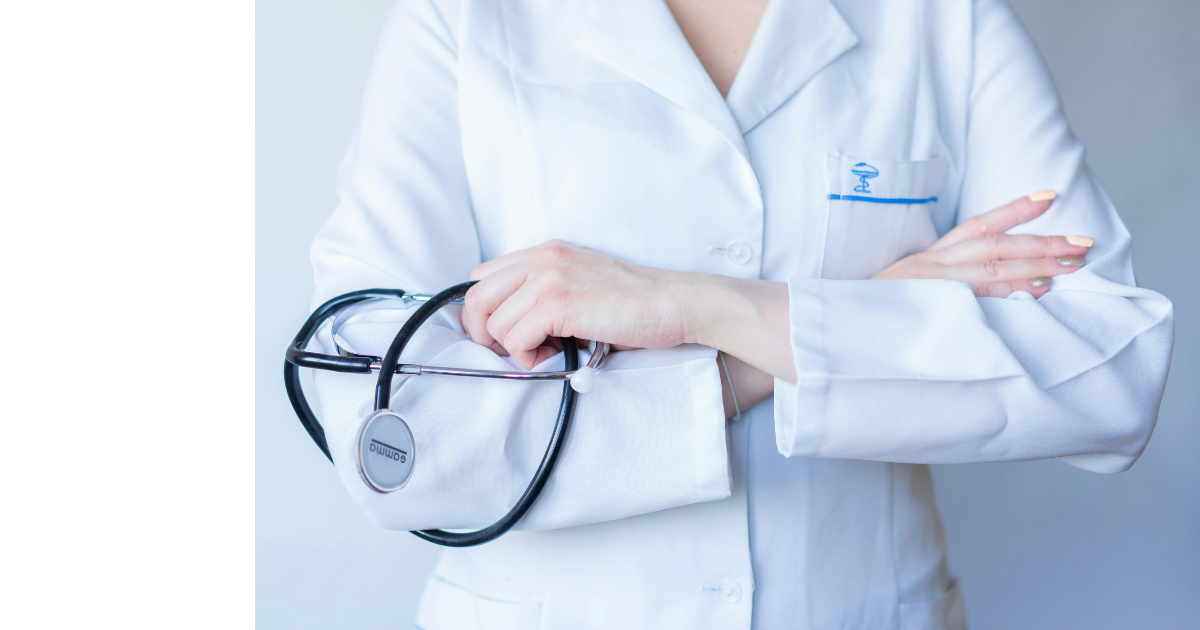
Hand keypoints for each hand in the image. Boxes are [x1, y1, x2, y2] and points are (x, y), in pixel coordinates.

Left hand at [461, 241, 691, 367]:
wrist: (674, 303)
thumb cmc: (634, 304)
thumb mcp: (581, 284)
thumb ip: (545, 293)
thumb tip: (508, 329)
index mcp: (545, 253)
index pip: (482, 277)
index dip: (484, 313)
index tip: (503, 336)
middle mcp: (541, 260)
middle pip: (475, 299)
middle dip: (485, 335)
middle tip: (515, 352)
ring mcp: (548, 279)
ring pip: (495, 325)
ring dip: (515, 350)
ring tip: (550, 352)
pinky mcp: (558, 303)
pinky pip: (516, 340)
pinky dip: (530, 358)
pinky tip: (559, 354)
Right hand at [872, 191, 1092, 296]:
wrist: (830, 332)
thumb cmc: (872, 318)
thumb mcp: (907, 295)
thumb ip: (948, 290)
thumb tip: (1003, 292)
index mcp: (926, 260)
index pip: (975, 226)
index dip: (1013, 210)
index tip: (1049, 196)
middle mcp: (928, 267)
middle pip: (992, 245)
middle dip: (1040, 241)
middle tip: (1082, 242)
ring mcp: (927, 288)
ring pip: (989, 269)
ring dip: (1033, 266)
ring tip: (1069, 266)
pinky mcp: (925, 309)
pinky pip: (973, 302)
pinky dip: (1006, 298)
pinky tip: (1035, 297)